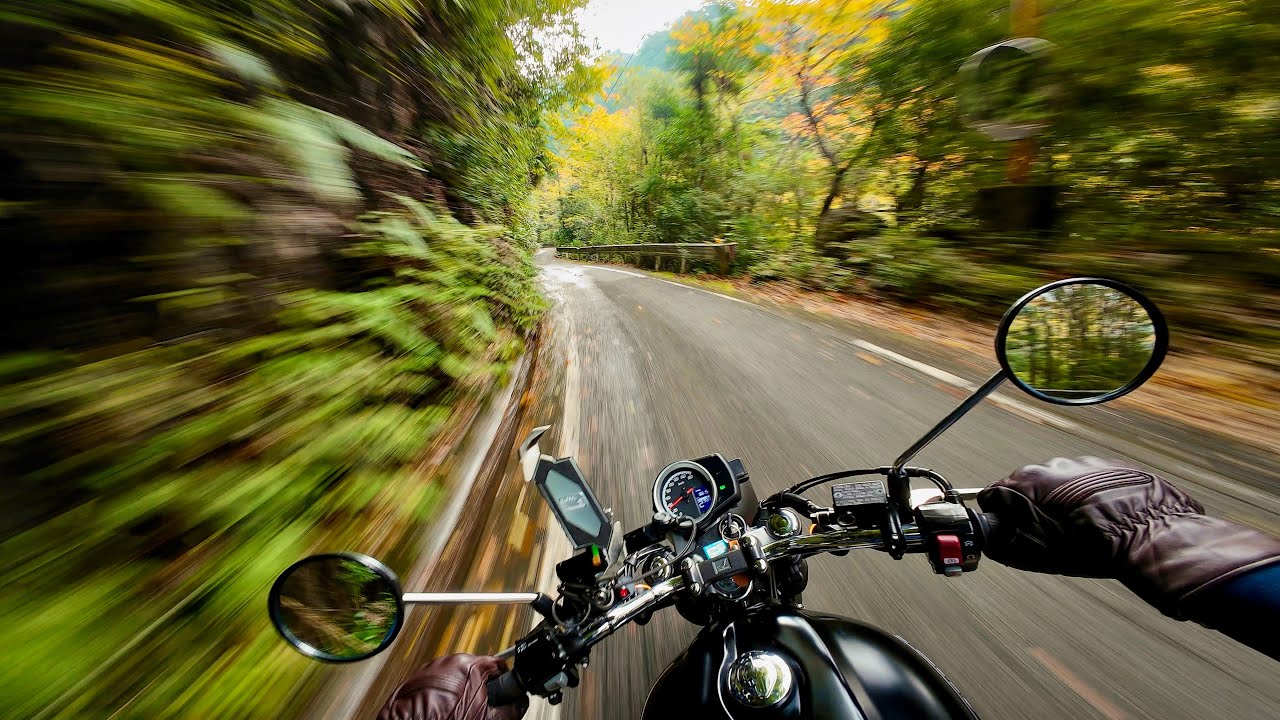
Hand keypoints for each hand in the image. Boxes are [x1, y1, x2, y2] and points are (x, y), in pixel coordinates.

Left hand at [378, 654, 526, 719]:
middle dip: (479, 689)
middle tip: (476, 709)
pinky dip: (441, 694)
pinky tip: (440, 710)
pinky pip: (436, 683)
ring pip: (455, 677)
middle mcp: (450, 660)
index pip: (498, 666)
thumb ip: (511, 709)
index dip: (503, 683)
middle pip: (476, 671)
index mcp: (471, 665)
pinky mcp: (416, 678)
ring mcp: (431, 668)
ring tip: (455, 712)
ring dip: (459, 691)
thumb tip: (519, 704)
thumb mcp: (487, 719)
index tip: (502, 696)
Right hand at [978, 457, 1279, 616]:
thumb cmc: (1092, 546)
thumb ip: (1004, 543)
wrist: (1150, 534)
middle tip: (1049, 535)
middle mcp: (1054, 464)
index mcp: (1029, 481)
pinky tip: (1104, 519)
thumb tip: (991, 540)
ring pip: (1064, 483)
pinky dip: (1093, 497)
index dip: (998, 514)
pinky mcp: (1115, 466)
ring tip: (1083, 529)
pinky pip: (1094, 481)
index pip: (996, 493)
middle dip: (1035, 508)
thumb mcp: (1037, 553)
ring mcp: (1087, 462)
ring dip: (1066, 502)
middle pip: (1031, 486)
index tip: (1006, 529)